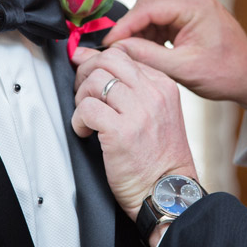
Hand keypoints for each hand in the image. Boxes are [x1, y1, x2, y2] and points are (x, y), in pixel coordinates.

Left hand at [71, 46, 196, 240]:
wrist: (168, 192)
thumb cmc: (159, 158)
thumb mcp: (157, 114)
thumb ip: (133, 88)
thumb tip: (91, 60)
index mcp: (163, 86)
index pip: (124, 55)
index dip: (98, 62)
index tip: (88, 75)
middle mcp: (153, 94)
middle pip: (108, 59)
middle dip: (86, 72)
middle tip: (82, 93)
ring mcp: (139, 111)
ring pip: (95, 80)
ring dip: (81, 98)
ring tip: (86, 117)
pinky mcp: (121, 131)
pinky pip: (87, 108)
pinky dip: (78, 120)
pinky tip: (86, 132)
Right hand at [103, 0, 246, 123]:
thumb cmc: (227, 74)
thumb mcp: (184, 69)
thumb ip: (149, 56)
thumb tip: (118, 48)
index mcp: (196, 6)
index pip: (149, 8)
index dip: (125, 25)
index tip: (108, 43)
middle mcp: (194, 0)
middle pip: (149, 3)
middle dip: (130, 25)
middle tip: (116, 48)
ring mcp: (193, 7)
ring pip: (153, 11)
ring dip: (140, 30)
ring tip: (131, 53)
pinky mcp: (191, 18)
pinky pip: (162, 20)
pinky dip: (151, 34)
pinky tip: (146, 51)